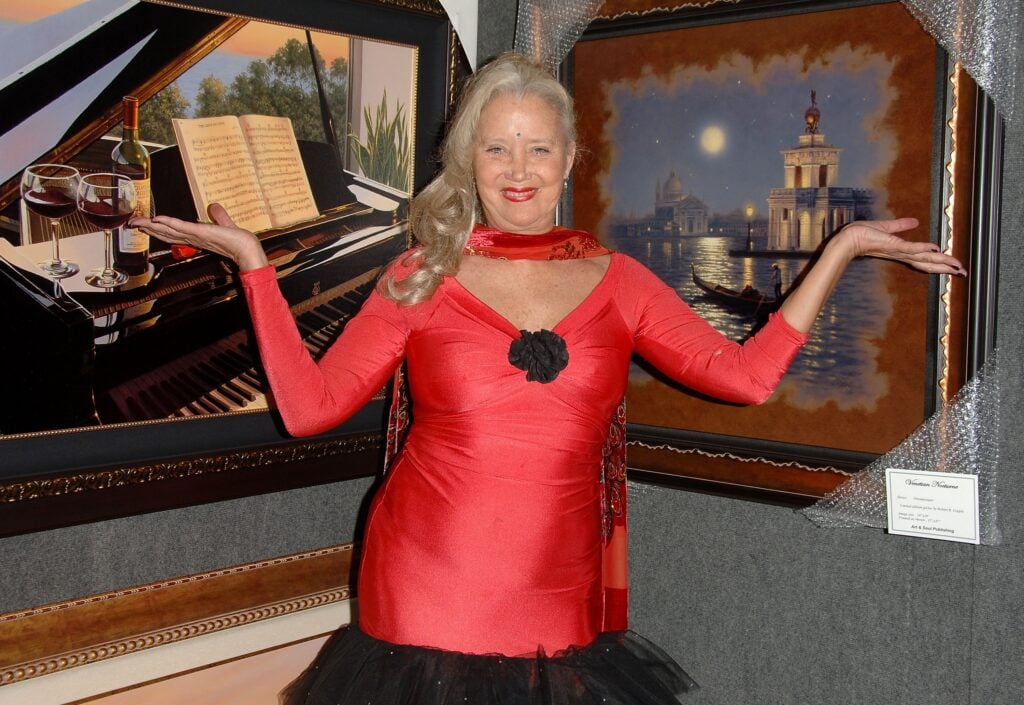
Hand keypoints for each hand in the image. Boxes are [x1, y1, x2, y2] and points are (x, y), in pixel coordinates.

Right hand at [130, 203, 268, 270]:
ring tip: (136, 222)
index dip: (158, 229)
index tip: (145, 224)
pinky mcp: (199, 233)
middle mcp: (192, 238)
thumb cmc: (238, 241)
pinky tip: (156, 220)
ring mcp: (194, 236)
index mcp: (196, 237)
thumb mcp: (225, 224)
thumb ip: (219, 216)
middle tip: (132, 223)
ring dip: (151, 226)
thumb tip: (214, 206)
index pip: (172, 232)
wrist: (247, 249)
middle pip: (165, 233)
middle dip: (147, 228)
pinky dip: (168, 223)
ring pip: (168, 230)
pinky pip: (180, 227)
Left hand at [831, 218, 965, 276]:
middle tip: (963, 272)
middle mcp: (902, 254)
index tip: (953, 266)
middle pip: (929, 263)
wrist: (849, 239)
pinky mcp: (894, 246)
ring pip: (924, 258)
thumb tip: (915, 222)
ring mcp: (899, 251)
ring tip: (957, 266)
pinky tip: (936, 249)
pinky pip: (911, 248)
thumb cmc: (862, 234)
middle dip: (946, 267)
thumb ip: (901, 225)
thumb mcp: (886, 228)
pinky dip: (924, 249)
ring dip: (942, 261)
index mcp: (901, 251)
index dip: (939, 262)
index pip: (924, 259)